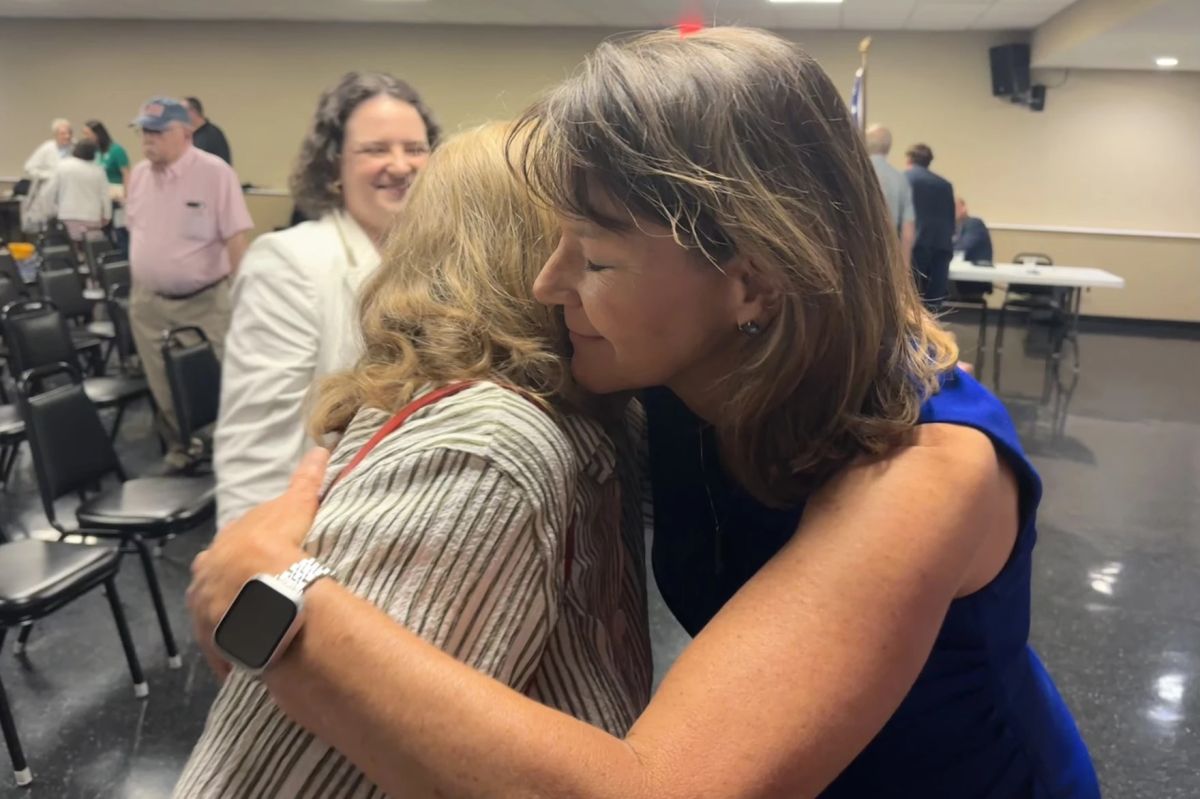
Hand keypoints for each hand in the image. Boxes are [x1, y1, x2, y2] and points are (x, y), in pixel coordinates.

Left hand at [187, 447, 329, 679]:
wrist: (265, 595)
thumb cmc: (277, 547)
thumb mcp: (294, 508)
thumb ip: (306, 480)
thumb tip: (320, 448)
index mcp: (217, 550)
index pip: (231, 550)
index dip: (251, 553)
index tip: (267, 560)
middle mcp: (204, 580)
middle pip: (218, 581)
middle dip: (234, 586)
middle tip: (262, 593)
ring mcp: (206, 614)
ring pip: (218, 615)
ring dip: (234, 618)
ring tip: (259, 626)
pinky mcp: (216, 645)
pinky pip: (226, 650)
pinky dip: (237, 652)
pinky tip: (254, 656)